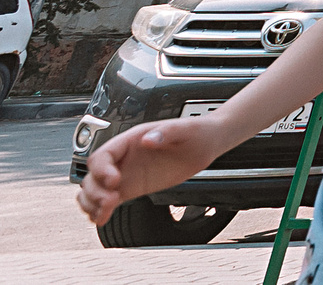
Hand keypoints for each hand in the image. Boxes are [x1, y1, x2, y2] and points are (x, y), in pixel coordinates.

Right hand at [74, 115, 228, 222]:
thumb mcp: (184, 129)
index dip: (101, 170)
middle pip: (91, 176)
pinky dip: (99, 211)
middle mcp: (123, 158)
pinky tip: (101, 219)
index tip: (114, 181)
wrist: (206, 143)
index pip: (102, 156)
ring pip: (93, 190)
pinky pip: (108, 201)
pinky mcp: (132, 188)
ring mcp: (126, 174)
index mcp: (130, 141)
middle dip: (94, 191)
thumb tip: (147, 140)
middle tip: (110, 201)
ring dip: (92, 203)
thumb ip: (165, 133)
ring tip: (104, 212)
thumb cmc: (194, 131)